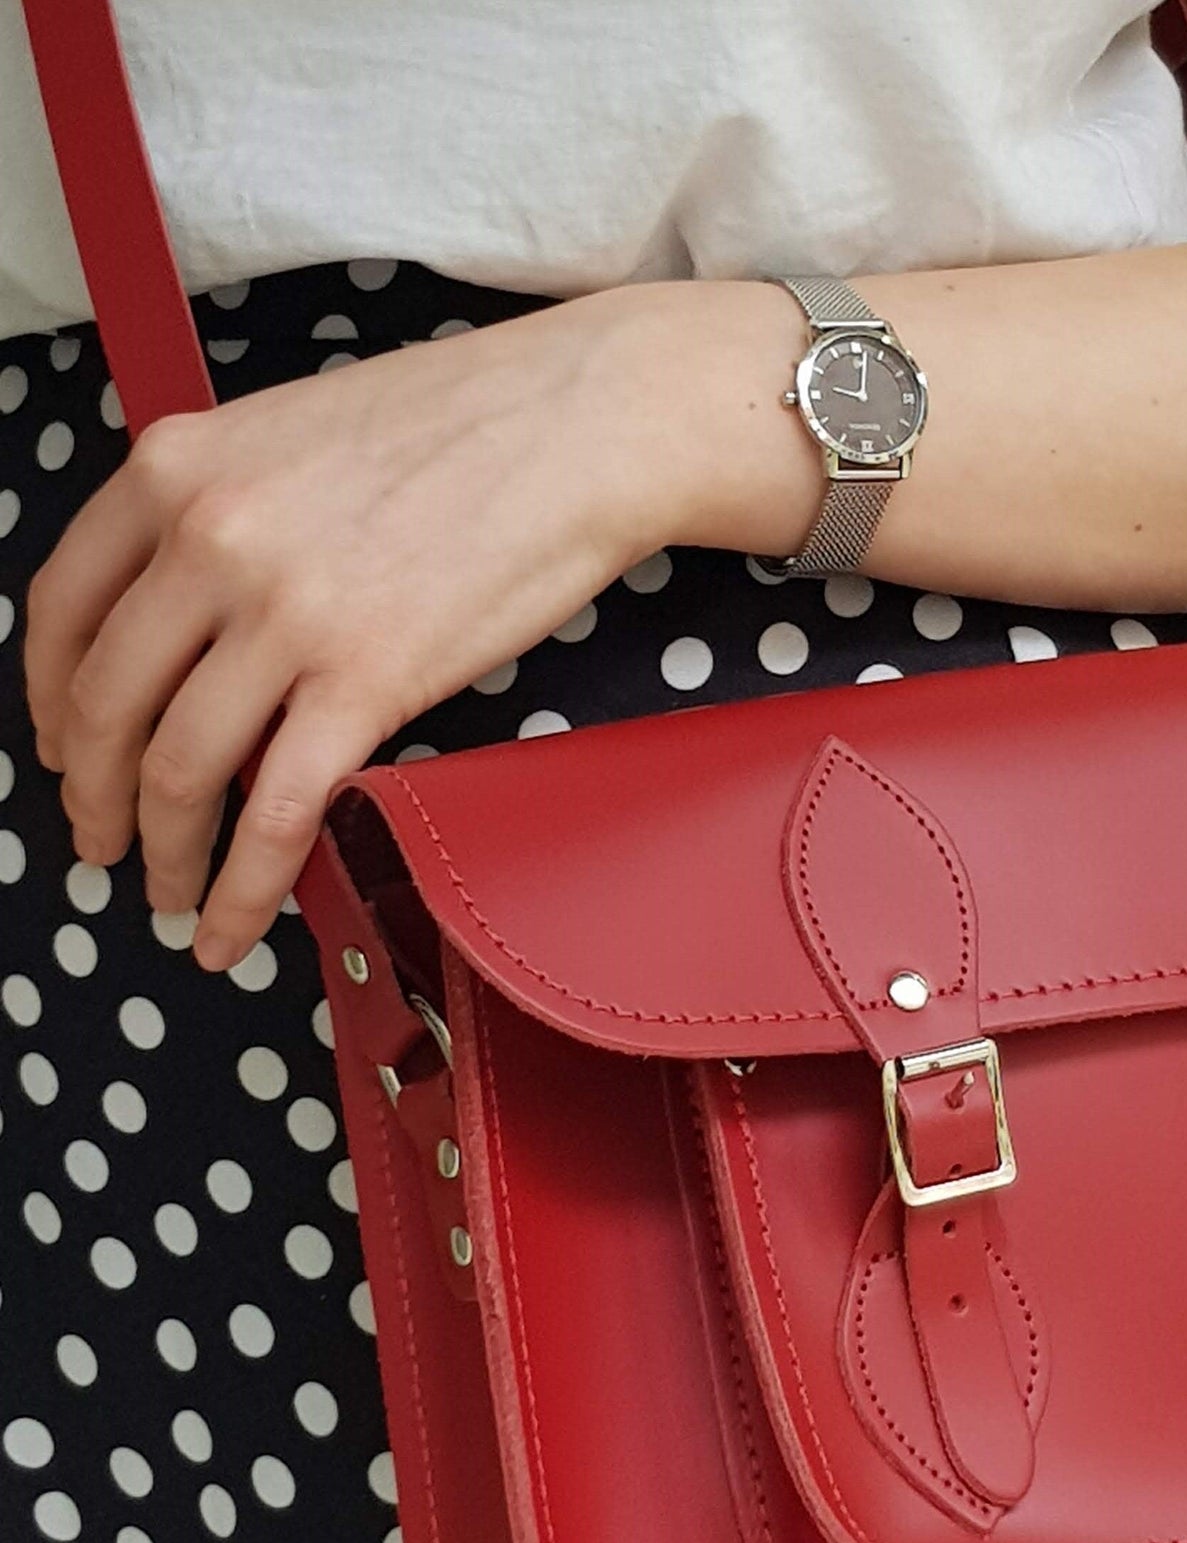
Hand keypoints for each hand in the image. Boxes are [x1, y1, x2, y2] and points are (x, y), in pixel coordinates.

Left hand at [22, 286, 679, 971]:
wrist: (584, 423)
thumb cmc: (468, 423)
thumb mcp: (298, 438)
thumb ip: (229, 518)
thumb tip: (209, 624)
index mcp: (177, 467)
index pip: (62, 607)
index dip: (49, 701)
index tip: (65, 749)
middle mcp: (208, 537)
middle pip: (105, 702)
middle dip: (94, 797)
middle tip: (102, 845)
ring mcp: (283, 613)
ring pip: (177, 768)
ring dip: (161, 854)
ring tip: (166, 897)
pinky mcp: (366, 680)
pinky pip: (276, 811)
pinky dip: (239, 888)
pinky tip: (230, 927)